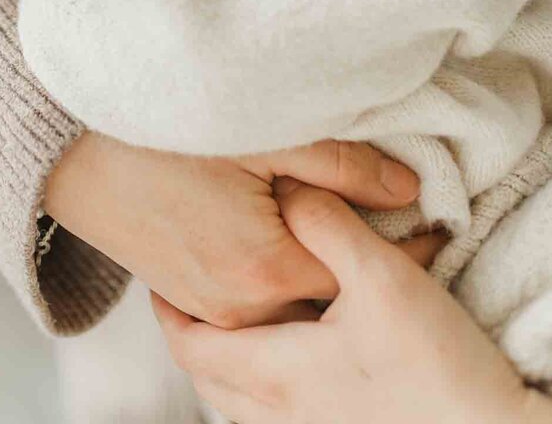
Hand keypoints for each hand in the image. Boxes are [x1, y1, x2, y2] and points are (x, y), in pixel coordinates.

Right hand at [45, 133, 438, 327]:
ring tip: (332, 215)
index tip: (431, 215)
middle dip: (360, 258)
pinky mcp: (183, 291)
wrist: (63, 148)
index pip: (362, 272)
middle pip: (326, 295)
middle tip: (388, 211)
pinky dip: (277, 272)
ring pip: (289, 300)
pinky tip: (278, 228)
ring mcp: (208, 306)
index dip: (401, 242)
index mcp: (265, 271)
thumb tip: (407, 188)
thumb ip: (341, 164)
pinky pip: (251, 298)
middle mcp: (239, 307)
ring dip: (316, 265)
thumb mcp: (258, 134)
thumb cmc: (154, 132)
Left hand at [153, 184, 549, 423]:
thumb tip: (290, 191)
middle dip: (191, 335)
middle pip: (207, 377)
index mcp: (272, 370)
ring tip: (233, 319)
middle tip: (185, 295)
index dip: (166, 307)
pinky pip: (272, 413)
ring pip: (238, 400)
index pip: (189, 343)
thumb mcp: (378, 276)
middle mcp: (278, 411)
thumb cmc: (432, 365)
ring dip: (225, 360)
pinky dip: (260, 382)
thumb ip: (325, 225)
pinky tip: (291, 354)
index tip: (161, 274)